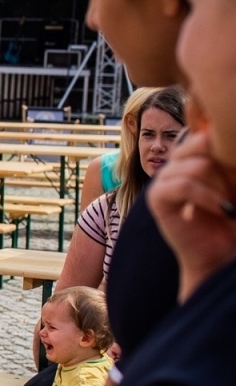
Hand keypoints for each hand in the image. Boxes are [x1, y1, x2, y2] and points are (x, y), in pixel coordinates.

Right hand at [147, 128, 235, 297]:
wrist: (219, 254)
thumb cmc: (233, 217)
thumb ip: (228, 159)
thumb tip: (228, 136)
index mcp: (194, 153)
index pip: (207, 131)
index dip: (226, 147)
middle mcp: (176, 161)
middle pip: (203, 142)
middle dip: (228, 167)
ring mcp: (164, 178)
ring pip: (198, 166)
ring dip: (222, 187)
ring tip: (231, 206)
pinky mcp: (157, 197)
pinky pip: (184, 186)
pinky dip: (209, 198)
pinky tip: (223, 210)